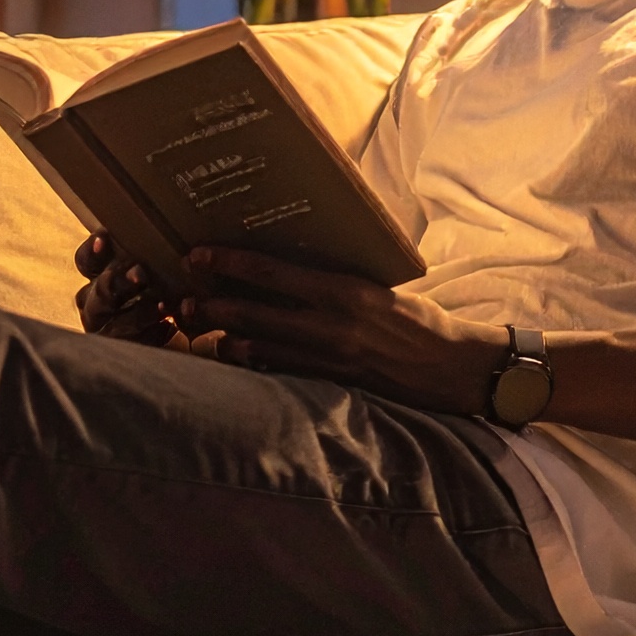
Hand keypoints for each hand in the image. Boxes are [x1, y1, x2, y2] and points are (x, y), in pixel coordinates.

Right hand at [74, 230, 184, 346]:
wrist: (177, 339)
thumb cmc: (162, 293)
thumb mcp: (156, 271)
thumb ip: (146, 256)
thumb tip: (160, 224)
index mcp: (98, 278)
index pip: (86, 261)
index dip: (93, 251)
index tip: (105, 238)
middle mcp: (94, 305)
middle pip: (100, 290)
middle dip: (120, 281)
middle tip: (141, 274)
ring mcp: (104, 330)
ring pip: (115, 322)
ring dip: (138, 312)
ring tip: (162, 306)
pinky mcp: (121, 351)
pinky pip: (131, 343)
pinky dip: (150, 334)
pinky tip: (168, 327)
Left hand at [179, 245, 504, 413]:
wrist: (451, 367)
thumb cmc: (418, 319)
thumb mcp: (379, 286)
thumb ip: (336, 279)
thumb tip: (293, 262)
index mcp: (346, 291)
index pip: (274, 272)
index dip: (230, 262)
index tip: (197, 254)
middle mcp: (333, 324)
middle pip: (255, 312)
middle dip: (214, 304)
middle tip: (183, 296)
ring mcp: (329, 357)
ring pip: (260, 346)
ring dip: (226, 337)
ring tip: (199, 328)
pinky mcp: (331, 382)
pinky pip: (280, 371)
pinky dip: (255, 361)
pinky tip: (236, 354)